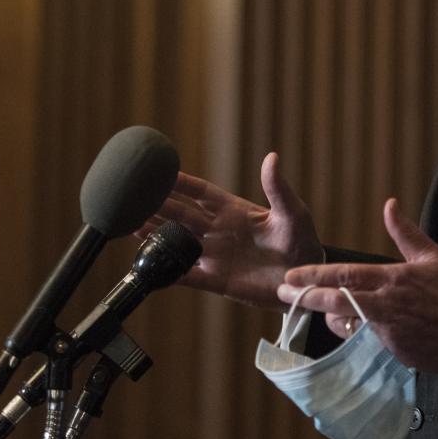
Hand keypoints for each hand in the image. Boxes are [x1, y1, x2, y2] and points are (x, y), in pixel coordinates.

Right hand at [145, 152, 321, 310]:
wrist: (305, 280)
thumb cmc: (302, 242)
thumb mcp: (293, 213)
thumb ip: (278, 188)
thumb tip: (272, 157)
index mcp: (235, 211)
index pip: (201, 192)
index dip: (181, 183)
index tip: (159, 171)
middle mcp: (220, 232)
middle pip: (182, 215)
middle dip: (159, 206)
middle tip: (134, 197)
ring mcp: (216, 256)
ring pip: (178, 243)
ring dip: (156, 235)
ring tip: (131, 225)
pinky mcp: (218, 281)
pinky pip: (188, 276)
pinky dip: (170, 272)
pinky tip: (151, 266)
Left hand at [279, 198, 437, 372]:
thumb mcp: (433, 256)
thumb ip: (405, 232)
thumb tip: (389, 204)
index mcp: (393, 278)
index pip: (345, 275)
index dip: (315, 275)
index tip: (292, 274)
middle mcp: (386, 305)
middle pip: (336, 301)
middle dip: (307, 296)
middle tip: (283, 293)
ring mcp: (388, 331)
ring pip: (347, 325)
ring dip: (332, 318)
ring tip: (324, 313)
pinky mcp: (394, 351)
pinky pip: (367, 342)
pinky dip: (360, 333)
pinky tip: (359, 328)